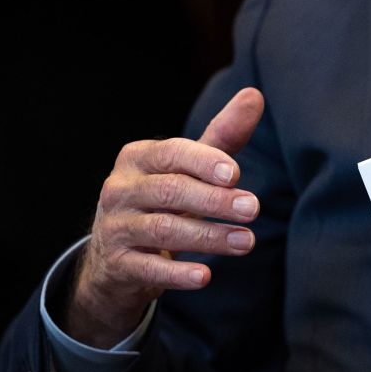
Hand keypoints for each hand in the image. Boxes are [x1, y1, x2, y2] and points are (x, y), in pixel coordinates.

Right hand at [65, 88, 264, 347]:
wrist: (116, 257)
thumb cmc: (162, 202)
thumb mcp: (188, 169)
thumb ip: (221, 138)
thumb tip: (255, 94)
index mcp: (138, 158)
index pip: (172, 154)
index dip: (202, 161)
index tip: (234, 173)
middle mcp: (120, 189)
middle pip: (169, 191)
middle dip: (214, 200)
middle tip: (253, 209)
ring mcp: (115, 227)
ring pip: (162, 230)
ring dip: (208, 237)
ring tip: (246, 242)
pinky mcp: (117, 265)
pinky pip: (147, 268)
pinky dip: (176, 273)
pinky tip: (206, 276)